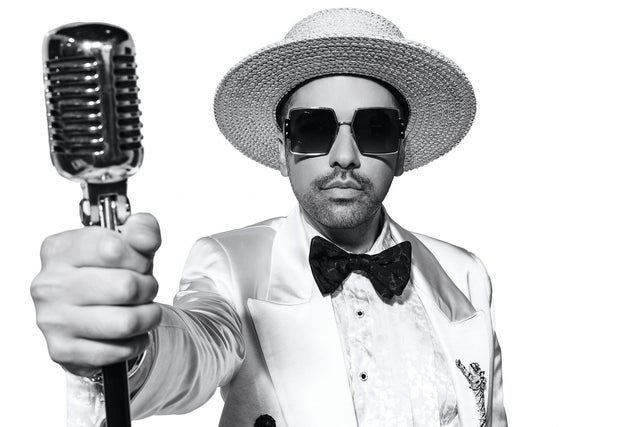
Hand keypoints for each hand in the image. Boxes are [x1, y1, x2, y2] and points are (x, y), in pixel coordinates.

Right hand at [31, 213, 162, 376]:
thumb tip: (145, 238)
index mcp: (60, 250)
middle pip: (125, 287)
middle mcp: (49, 284)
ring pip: (126, 322)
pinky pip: (118, 350)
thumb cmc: (108, 274)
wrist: (88, 314)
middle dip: (148, 288)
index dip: (139, 257)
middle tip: (144, 289)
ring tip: (143, 311)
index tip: (140, 262)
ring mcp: (52, 319)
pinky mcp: (62, 350)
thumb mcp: (128, 243)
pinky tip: (128, 333)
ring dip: (147, 317)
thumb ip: (142, 230)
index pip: (113, 248)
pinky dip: (135, 342)